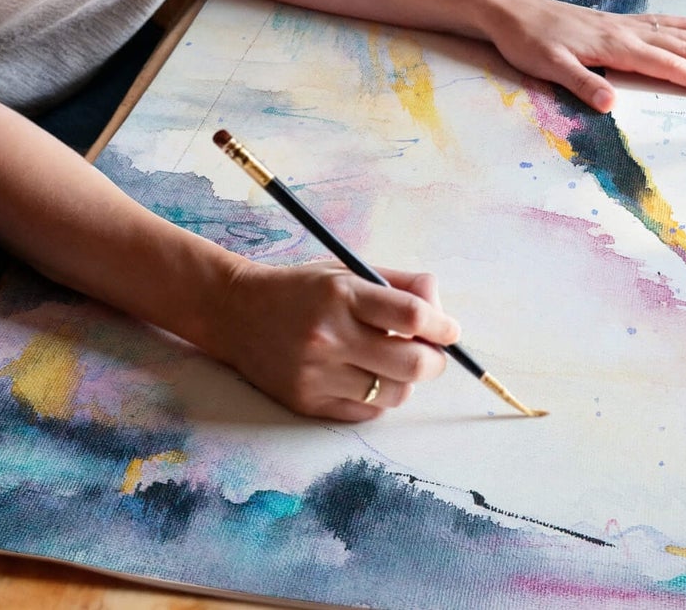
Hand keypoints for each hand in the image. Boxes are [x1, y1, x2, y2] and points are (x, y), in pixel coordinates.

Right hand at [215, 260, 459, 420]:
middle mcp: (329, 336)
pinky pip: (367, 413)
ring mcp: (317, 374)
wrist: (236, 313)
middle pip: (411, 363)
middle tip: (433, 352)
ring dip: (406, 380)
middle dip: (434, 360)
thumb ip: (398, 285)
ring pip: (393, 393)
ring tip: (394, 363)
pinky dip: (378, 398)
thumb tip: (440, 310)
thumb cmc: (301, 289)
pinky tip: (366, 377)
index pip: (411, 315)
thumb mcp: (346, 271)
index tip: (450, 330)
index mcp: (341, 294)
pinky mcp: (307, 403)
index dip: (442, 326)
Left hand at [484, 0, 685, 110]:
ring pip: (681, 35)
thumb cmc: (527, 41)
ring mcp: (625, 24)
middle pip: (685, 48)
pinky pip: (662, 22)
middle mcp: (628, 32)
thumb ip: (581, 84)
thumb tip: (610, 104)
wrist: (510, 10)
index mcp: (616, 47)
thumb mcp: (547, 66)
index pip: (668, 65)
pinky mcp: (617, 22)